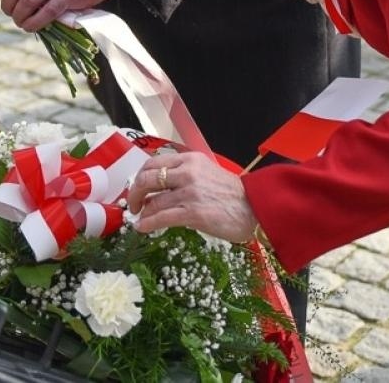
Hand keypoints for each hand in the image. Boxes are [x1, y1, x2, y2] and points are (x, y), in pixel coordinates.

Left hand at [127, 152, 257, 243]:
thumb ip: (184, 174)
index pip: (153, 163)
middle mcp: (187, 172)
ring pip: (152, 201)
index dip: (140, 176)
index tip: (137, 187)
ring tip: (140, 219)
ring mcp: (189, 192)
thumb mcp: (206, 173)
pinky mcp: (192, 213)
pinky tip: (143, 228)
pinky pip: (161, 218)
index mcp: (190, 160)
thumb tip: (159, 186)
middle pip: (147, 179)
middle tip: (133, 205)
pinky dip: (147, 224)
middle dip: (134, 193)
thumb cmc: (232, 193)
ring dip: (142, 212)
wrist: (254, 208)